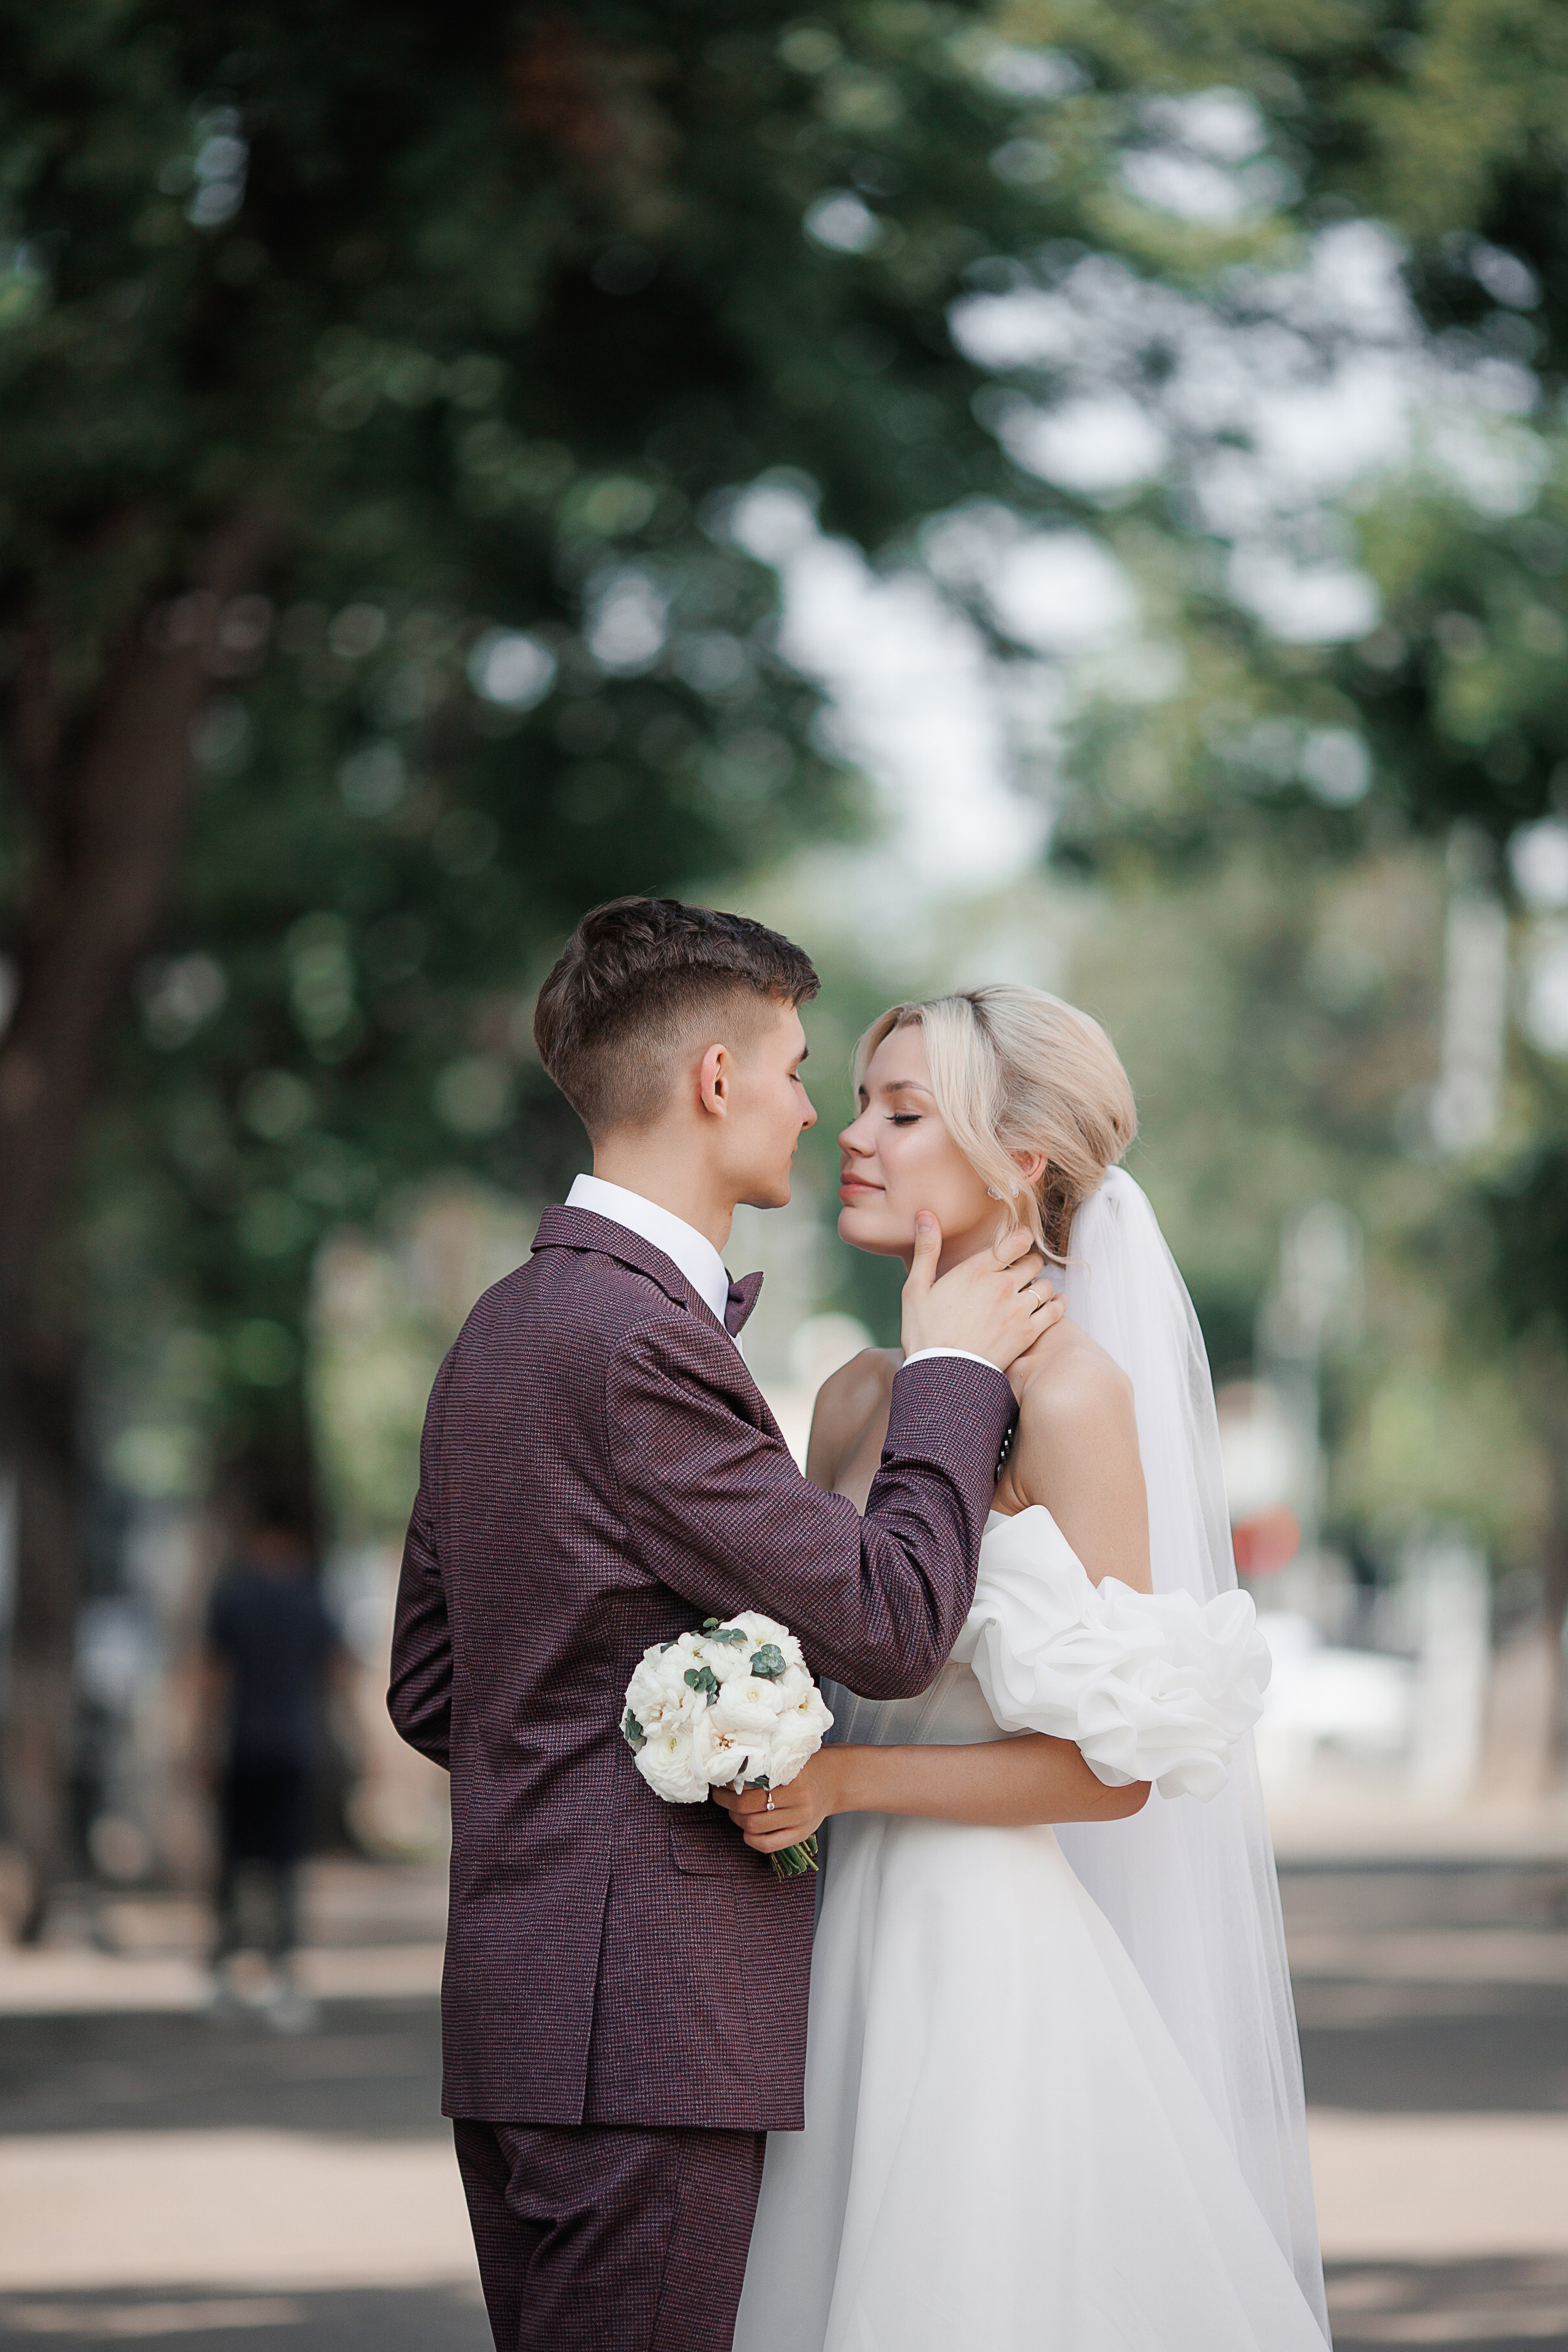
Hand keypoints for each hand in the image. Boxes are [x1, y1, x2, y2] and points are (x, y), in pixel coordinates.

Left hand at [711, 1750, 846, 1855]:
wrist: (835, 1780)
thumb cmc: (807, 1766)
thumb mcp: (789, 1759)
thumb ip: (765, 1765)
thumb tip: (730, 1771)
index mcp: (793, 1778)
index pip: (749, 1787)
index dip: (729, 1786)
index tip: (722, 1781)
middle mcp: (798, 1801)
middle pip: (747, 1808)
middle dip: (727, 1802)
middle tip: (721, 1795)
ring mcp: (800, 1821)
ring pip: (754, 1827)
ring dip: (736, 1818)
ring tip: (733, 1809)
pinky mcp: (800, 1835)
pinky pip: (768, 1845)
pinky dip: (751, 1839)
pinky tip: (746, 1829)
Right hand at [900, 1215, 1062, 1370]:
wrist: (942, 1375)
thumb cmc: (925, 1333)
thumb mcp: (916, 1288)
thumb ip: (926, 1250)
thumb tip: (924, 1215)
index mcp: (976, 1271)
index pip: (1014, 1242)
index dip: (1021, 1239)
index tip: (1019, 1243)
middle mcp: (1002, 1286)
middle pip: (1033, 1262)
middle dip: (1029, 1263)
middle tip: (1022, 1270)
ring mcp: (1017, 1310)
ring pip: (1045, 1285)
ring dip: (1041, 1285)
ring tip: (1032, 1291)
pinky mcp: (1027, 1333)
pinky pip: (1054, 1312)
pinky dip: (1058, 1305)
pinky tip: (1055, 1304)